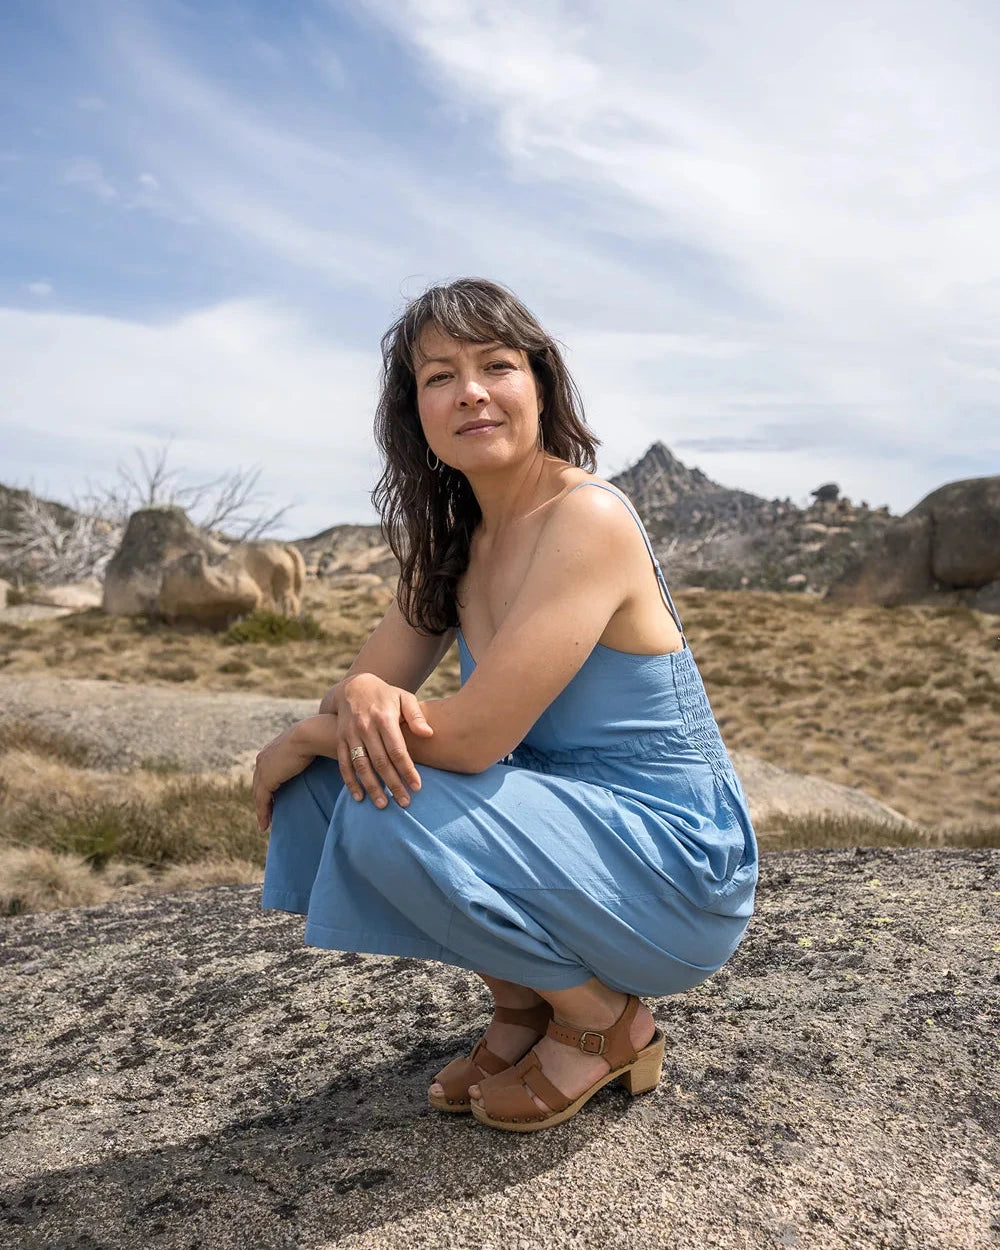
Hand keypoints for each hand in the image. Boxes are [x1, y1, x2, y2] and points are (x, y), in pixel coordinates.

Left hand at [252, 723, 316, 831]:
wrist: (310, 735)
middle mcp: (263, 758)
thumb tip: (317, 759)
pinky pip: (262, 800)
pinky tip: (265, 825)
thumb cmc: (316, 738)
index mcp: (271, 750)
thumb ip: (305, 755)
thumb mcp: (307, 746)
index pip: (265, 772)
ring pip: (258, 794)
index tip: (272, 798)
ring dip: (261, 810)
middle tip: (265, 815)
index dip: (267, 785)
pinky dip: (263, 813)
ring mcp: (263, 768)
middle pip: (258, 784)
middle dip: (261, 800)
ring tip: (265, 824)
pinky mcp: (267, 779)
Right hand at [333, 674, 432, 808]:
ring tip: (382, 805)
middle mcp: (366, 727)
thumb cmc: (385, 695)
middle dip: (392, 784)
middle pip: (380, 762)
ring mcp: (351, 735)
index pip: (397, 750)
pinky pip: (344, 764)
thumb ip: (416, 716)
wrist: (353, 687)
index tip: (417, 787)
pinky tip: (358, 797)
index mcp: (384, 718)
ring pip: (361, 766)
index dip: (407, 770)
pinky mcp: (340, 740)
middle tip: (404, 802)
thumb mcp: (404, 697)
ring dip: (371, 787)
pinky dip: (350, 782)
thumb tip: (428, 734)